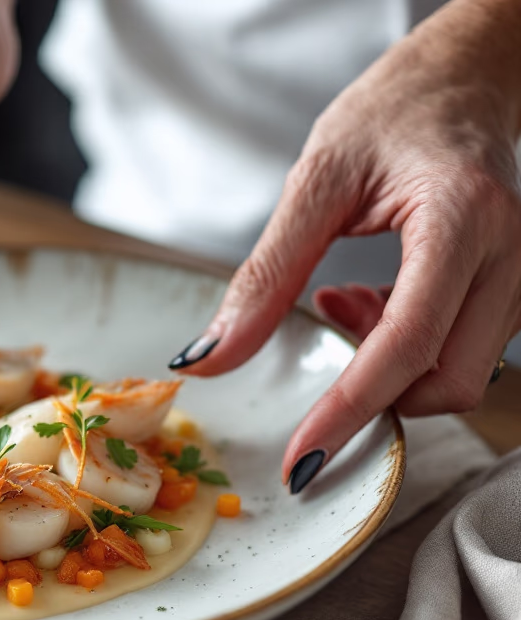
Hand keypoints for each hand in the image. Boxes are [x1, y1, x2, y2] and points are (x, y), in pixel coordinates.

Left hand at [169, 0, 520, 491]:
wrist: (461, 79)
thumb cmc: (392, 114)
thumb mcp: (315, 183)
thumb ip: (264, 276)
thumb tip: (208, 359)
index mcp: (462, 218)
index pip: (408, 343)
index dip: (351, 410)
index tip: (300, 461)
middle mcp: (512, 254)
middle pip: (450, 379)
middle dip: (375, 395)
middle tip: (321, 337)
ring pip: (461, 374)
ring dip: (387, 366)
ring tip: (341, 301)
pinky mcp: (512, 288)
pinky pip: (464, 351)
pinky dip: (406, 349)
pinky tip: (366, 301)